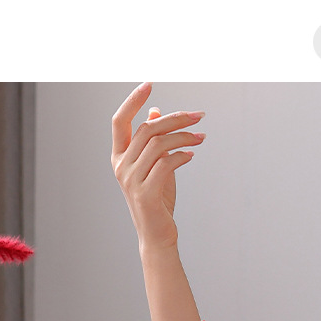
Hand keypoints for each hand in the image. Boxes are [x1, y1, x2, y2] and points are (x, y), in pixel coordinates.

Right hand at [111, 82, 205, 251]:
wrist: (157, 236)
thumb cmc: (158, 202)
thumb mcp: (155, 167)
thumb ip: (153, 142)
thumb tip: (156, 113)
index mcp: (118, 157)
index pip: (120, 121)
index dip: (132, 101)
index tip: (149, 84)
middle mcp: (121, 166)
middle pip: (146, 129)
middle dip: (175, 119)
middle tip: (198, 115)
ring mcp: (130, 180)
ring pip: (158, 144)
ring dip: (184, 137)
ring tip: (201, 137)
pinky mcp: (145, 193)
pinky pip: (165, 164)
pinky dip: (181, 156)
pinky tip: (192, 155)